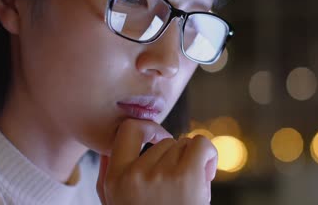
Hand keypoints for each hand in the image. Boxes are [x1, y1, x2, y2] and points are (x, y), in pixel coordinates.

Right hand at [96, 118, 217, 204]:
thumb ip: (111, 177)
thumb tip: (109, 150)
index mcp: (115, 179)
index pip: (127, 131)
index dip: (147, 129)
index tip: (158, 138)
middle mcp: (134, 174)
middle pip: (164, 142)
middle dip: (176, 158)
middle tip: (180, 184)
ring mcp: (160, 174)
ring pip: (184, 144)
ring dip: (192, 161)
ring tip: (190, 188)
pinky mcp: (186, 176)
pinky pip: (201, 144)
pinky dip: (208, 153)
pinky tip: (207, 170)